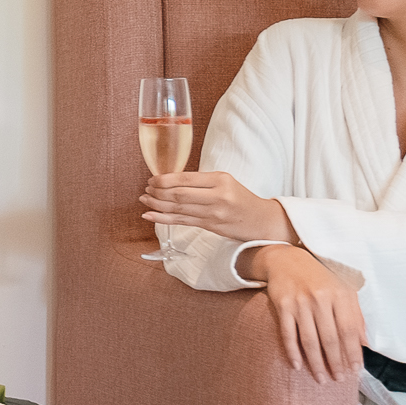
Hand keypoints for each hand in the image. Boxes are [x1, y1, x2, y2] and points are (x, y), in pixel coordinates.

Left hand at [141, 169, 288, 244]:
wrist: (261, 220)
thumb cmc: (241, 198)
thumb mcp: (225, 182)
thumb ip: (201, 181)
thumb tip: (170, 180)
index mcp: (221, 180)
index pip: (186, 178)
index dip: (165, 180)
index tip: (152, 179)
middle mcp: (217, 196)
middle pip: (179, 194)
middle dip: (158, 192)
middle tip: (146, 190)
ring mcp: (214, 213)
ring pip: (178, 209)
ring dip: (157, 205)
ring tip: (144, 200)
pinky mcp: (211, 226)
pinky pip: (182, 222)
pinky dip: (163, 219)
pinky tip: (149, 215)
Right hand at [242, 242, 365, 384]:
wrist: (287, 260)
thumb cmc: (320, 278)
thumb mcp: (343, 289)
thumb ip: (355, 314)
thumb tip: (364, 342)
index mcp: (340, 294)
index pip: (349, 329)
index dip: (353, 352)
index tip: (356, 370)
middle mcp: (320, 298)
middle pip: (330, 338)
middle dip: (335, 362)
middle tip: (338, 379)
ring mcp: (300, 302)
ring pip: (309, 340)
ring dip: (315, 362)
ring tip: (321, 378)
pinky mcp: (282, 305)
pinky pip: (288, 334)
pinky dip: (292, 351)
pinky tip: (297, 365)